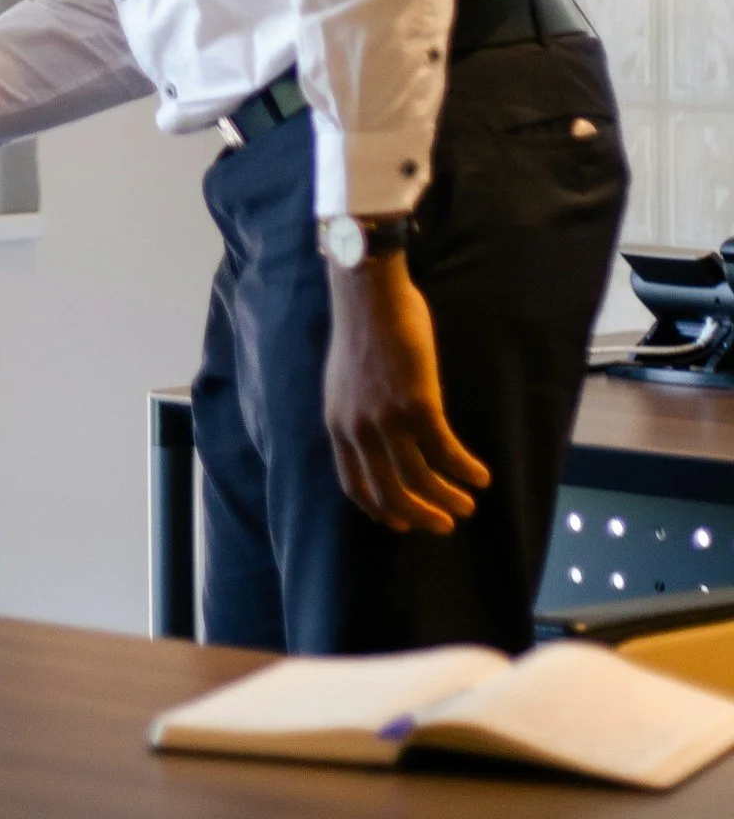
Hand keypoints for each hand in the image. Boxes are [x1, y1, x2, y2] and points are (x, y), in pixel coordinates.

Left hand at [323, 251, 490, 533]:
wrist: (367, 294)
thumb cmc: (362, 330)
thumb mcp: (345, 382)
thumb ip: (356, 413)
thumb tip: (375, 437)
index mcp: (337, 424)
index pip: (355, 485)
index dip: (380, 510)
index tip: (400, 523)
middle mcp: (357, 430)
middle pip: (388, 493)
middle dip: (419, 516)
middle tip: (444, 525)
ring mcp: (386, 420)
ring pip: (420, 480)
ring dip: (448, 499)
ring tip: (468, 505)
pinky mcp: (418, 405)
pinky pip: (446, 452)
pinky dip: (466, 470)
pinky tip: (481, 475)